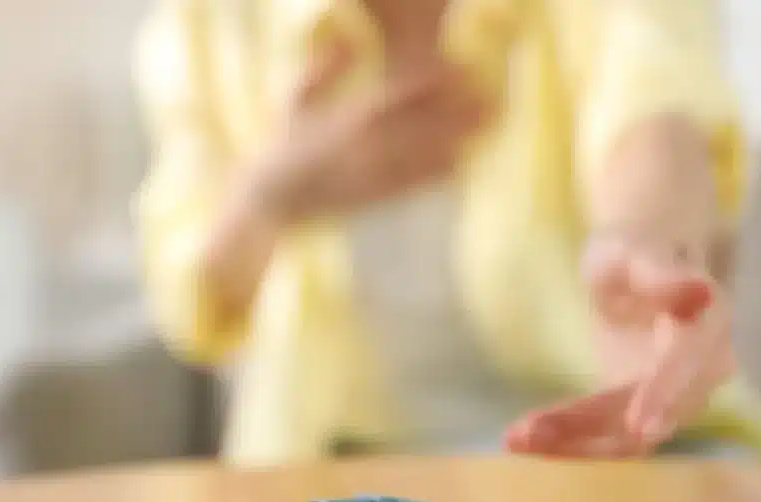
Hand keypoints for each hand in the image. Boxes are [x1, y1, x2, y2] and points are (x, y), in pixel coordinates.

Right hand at [252, 39, 490, 222]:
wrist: (270, 202)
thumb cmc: (281, 147)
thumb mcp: (293, 101)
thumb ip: (320, 71)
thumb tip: (345, 40)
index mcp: (342, 120)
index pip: (393, 97)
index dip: (428, 83)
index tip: (457, 67)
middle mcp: (360, 149)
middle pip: (418, 126)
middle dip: (456, 111)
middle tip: (491, 95)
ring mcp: (368, 176)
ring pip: (421, 156)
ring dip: (456, 140)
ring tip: (487, 126)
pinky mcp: (372, 200)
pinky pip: (410, 187)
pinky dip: (436, 176)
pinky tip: (462, 163)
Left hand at [504, 231, 734, 456]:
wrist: (637, 270)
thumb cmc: (636, 250)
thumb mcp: (637, 253)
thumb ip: (662, 276)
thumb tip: (701, 292)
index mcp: (706, 328)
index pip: (686, 368)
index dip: (664, 395)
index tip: (638, 426)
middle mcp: (699, 375)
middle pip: (650, 415)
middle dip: (592, 427)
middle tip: (530, 431)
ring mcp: (670, 402)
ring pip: (624, 438)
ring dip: (571, 442)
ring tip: (516, 437)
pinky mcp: (638, 416)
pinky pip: (606, 439)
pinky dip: (566, 441)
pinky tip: (521, 438)